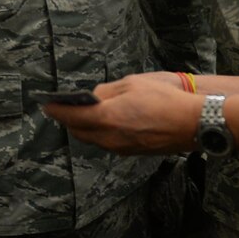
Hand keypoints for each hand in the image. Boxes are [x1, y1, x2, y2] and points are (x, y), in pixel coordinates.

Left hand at [44, 74, 201, 154]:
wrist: (191, 123)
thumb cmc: (164, 99)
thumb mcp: (132, 84)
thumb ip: (107, 91)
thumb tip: (94, 97)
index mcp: (106, 118)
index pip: (71, 116)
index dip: (57, 109)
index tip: (47, 103)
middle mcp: (109, 138)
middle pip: (78, 131)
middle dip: (69, 119)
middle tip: (65, 107)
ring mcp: (120, 148)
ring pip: (92, 139)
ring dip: (85, 127)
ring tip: (84, 113)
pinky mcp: (131, 153)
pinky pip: (107, 143)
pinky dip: (100, 133)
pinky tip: (106, 122)